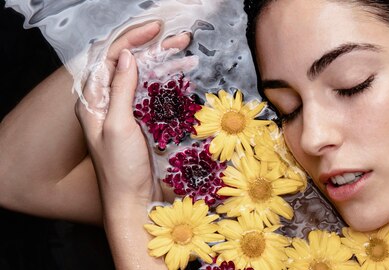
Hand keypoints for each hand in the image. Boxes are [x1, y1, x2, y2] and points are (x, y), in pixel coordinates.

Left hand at [76, 22, 190, 207]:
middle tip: (178, 39)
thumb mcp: (118, 126)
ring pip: (143, 76)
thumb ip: (121, 90)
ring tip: (186, 53)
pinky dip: (168, 80)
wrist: (133, 201)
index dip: (132, 39)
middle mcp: (107, 101)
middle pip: (128, 63)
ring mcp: (125, 110)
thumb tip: (129, 56)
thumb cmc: (120, 168)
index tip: (156, 30)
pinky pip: (153, 92)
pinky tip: (184, 75)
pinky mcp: (141, 121)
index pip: (110, 58)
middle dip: (152, 47)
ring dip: (164, 62)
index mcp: (93, 100)